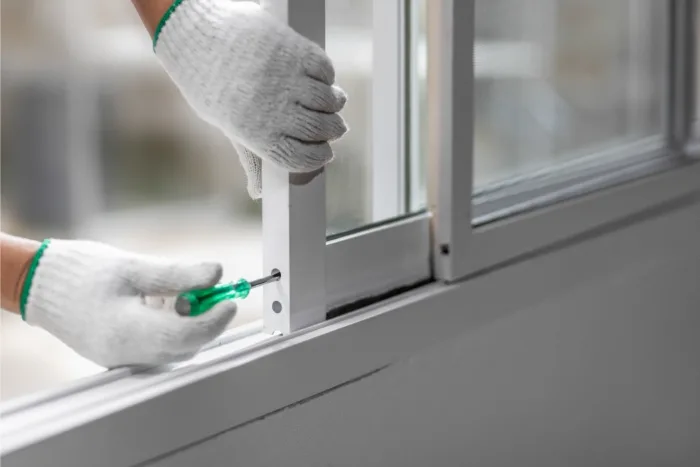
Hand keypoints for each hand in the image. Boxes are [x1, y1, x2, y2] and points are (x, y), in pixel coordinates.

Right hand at [22, 240, 236, 367]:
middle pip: (184, 346)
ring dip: (187, 321)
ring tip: (173, 292)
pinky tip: (160, 302)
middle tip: (210, 290)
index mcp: (127, 331)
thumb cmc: (81, 273)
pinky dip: (171, 326)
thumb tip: (216, 274)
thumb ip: (178, 274)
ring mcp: (122, 357)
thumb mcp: (134, 267)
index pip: (186, 337)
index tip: (230, 300)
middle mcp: (126, 353)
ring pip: (174, 348)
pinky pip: (159, 346)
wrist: (39, 285)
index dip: (214, 319)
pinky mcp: (121, 353)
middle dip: (204, 318)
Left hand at [155, 0, 348, 197]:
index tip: (324, 153)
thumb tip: (256, 192)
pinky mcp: (296, 52)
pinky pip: (326, 71)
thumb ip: (250, 153)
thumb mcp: (227, 123)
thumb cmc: (209, 82)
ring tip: (332, 101)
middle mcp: (276, 111)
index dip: (318, 158)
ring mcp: (288, 80)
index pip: (302, 158)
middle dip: (333, 131)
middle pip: (322, 130)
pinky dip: (328, 77)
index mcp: (258, 135)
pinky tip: (320, 78)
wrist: (198, 33)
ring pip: (329, 101)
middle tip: (335, 127)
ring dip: (335, 103)